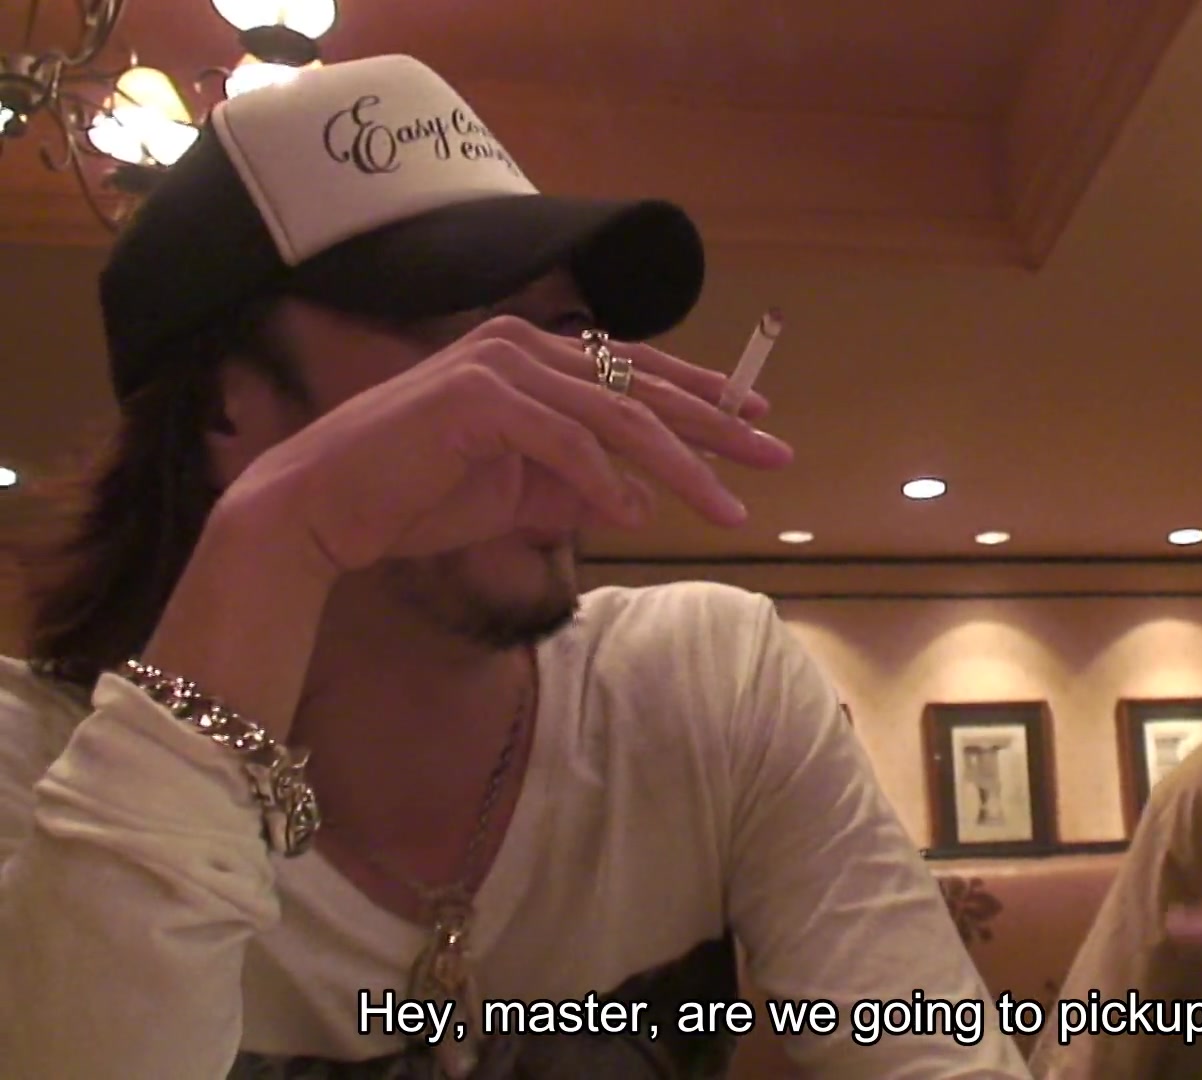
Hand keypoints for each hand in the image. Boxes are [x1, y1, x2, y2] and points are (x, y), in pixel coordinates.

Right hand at [222, 314, 792, 575]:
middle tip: (776, 452)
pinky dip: (605, 483)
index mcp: (534, 356)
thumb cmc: (419, 496)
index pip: (637, 371)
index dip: (703, 393)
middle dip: (718, 424)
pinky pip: (564, 444)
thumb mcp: (521, 491)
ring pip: (617, 417)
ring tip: (727, 506)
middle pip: (643, 388)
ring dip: (681, 467)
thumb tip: (643, 495)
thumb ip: (581, 481)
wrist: (325, 507)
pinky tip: (636, 516)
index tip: (757, 417)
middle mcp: (522, 346)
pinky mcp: (475, 400)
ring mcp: (498, 366)